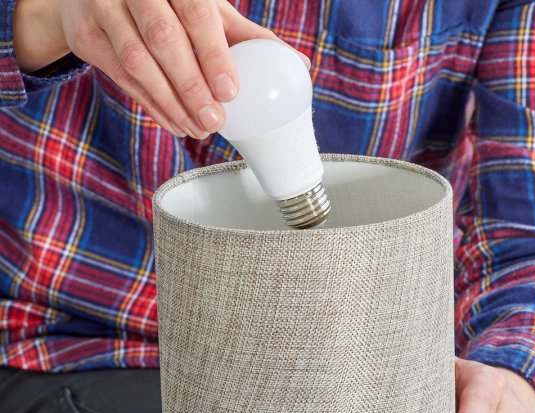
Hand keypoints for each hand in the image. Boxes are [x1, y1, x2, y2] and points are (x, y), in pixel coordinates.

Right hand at [13, 0, 309, 138]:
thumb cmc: (169, 3)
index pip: (194, 11)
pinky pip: (121, 78)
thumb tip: (300, 64)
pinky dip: (151, 106)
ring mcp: (104, 8)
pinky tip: (175, 123)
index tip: (230, 91)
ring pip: (137, 62)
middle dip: (191, 87)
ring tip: (197, 129)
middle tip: (215, 122)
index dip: (213, 53)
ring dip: (171, 103)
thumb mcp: (207, 8)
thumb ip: (247, 36)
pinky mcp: (87, 35)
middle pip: (162, 39)